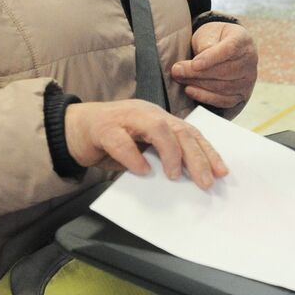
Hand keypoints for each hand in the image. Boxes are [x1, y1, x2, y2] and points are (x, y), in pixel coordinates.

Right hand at [64, 100, 227, 188]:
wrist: (72, 128)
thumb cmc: (110, 140)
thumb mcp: (140, 149)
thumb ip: (159, 157)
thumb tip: (185, 178)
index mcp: (159, 117)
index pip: (190, 133)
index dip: (208, 151)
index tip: (222, 172)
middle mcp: (147, 113)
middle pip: (180, 131)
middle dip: (197, 156)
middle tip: (206, 181)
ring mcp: (125, 117)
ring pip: (156, 128)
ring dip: (170, 153)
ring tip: (175, 175)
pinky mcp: (103, 128)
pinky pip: (122, 141)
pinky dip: (134, 157)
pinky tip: (143, 172)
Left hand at [170, 22, 257, 109]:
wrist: (226, 48)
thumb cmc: (215, 38)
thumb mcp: (209, 33)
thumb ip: (206, 43)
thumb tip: (197, 64)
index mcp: (243, 40)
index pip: (229, 49)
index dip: (211, 58)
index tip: (194, 64)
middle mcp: (250, 60)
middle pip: (224, 71)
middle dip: (197, 73)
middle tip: (176, 71)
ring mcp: (248, 79)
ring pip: (223, 87)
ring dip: (198, 84)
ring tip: (179, 78)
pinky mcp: (242, 94)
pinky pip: (224, 100)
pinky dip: (205, 97)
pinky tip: (190, 90)